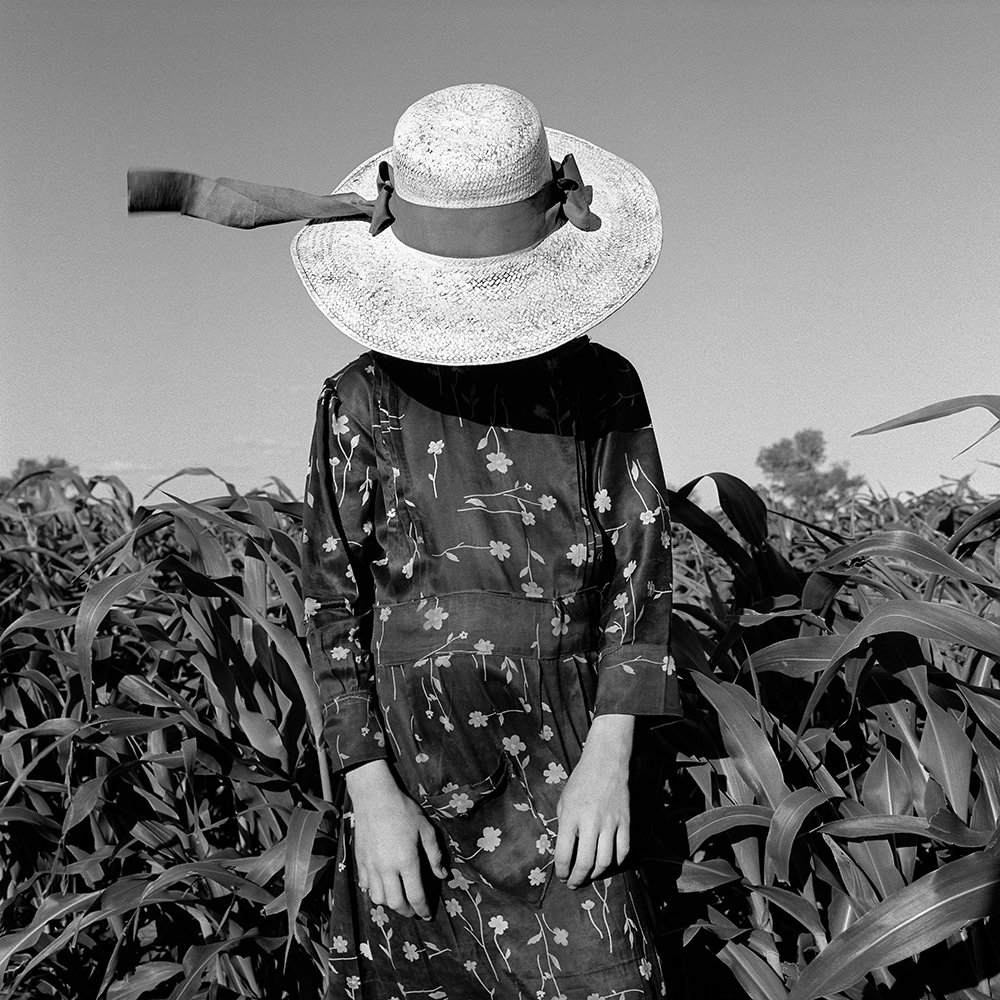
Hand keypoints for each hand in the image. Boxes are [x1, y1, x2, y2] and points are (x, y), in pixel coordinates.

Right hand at [345, 761, 448, 918]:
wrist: (374, 797)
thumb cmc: (403, 810)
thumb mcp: (426, 829)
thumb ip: (435, 855)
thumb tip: (442, 875)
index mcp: (406, 861)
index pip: (415, 895)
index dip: (423, 909)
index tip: (428, 914)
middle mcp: (387, 868)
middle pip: (396, 903)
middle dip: (407, 911)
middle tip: (414, 910)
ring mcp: (371, 866)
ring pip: (378, 898)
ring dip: (390, 904)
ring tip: (398, 899)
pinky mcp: (359, 861)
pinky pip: (365, 885)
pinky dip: (374, 891)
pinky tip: (381, 886)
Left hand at [554, 714, 633, 889]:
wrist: (606, 762)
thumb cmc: (581, 781)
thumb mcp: (564, 801)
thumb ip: (563, 826)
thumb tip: (565, 851)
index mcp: (571, 816)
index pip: (564, 853)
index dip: (562, 871)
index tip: (562, 876)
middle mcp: (591, 822)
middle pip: (585, 863)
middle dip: (578, 878)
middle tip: (574, 883)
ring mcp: (611, 823)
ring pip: (605, 861)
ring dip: (596, 874)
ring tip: (589, 876)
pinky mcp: (626, 822)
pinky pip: (623, 851)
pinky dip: (616, 863)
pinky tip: (608, 863)